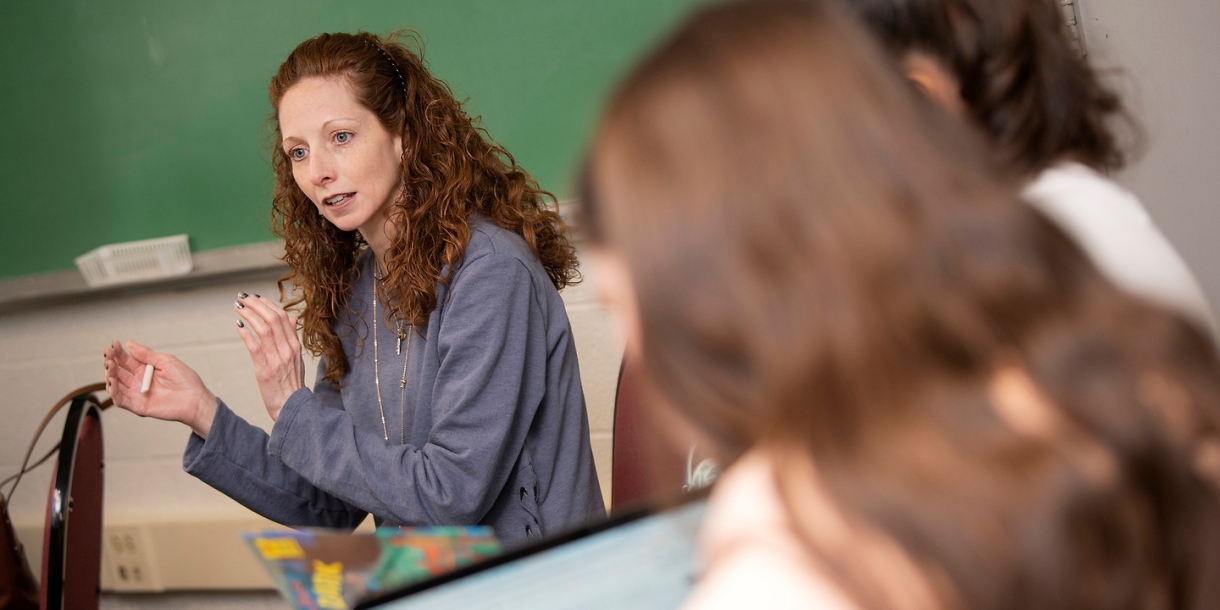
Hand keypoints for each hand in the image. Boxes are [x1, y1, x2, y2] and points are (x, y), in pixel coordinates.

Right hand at [103, 340, 217, 438]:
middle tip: (108, 356)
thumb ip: (147, 355)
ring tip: (110, 367)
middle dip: (111, 363)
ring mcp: (137, 394)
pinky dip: (114, 393)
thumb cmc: (185, 379)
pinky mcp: (138, 407)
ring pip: (116, 386)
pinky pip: (121, 401)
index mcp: (144, 369)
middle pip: (118, 372)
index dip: (118, 352)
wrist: (195, 399)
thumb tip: (129, 344)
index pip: (126, 360)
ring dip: (110, 376)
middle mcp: (138, 381)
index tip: (113, 344)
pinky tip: (112, 382)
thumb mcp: (166, 362)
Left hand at [234, 292, 305, 420]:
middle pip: (272, 318)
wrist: (292, 407)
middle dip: (256, 304)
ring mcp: (277, 359)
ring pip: (263, 329)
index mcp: (295, 345)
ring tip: (237, 307)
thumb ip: (292, 337)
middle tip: (242, 297)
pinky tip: (238, 325)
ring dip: (249, 315)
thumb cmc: (292, 384)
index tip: (254, 297)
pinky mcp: (264, 370)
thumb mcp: (297, 358)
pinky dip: (246, 334)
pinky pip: (254, 347)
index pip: (282, 317)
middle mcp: (287, 349)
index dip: (267, 304)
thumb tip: (292, 318)